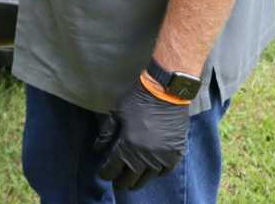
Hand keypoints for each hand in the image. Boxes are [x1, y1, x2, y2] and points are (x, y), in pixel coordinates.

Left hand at [95, 73, 189, 190]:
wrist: (166, 92)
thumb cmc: (137, 100)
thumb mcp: (116, 114)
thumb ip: (106, 134)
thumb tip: (97, 150)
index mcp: (128, 146)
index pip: (113, 169)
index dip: (106, 173)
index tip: (104, 174)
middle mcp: (145, 156)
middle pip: (130, 179)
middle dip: (121, 181)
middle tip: (117, 180)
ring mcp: (162, 157)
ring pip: (148, 178)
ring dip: (138, 180)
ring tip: (133, 180)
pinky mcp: (176, 154)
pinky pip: (165, 172)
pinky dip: (156, 173)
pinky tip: (151, 171)